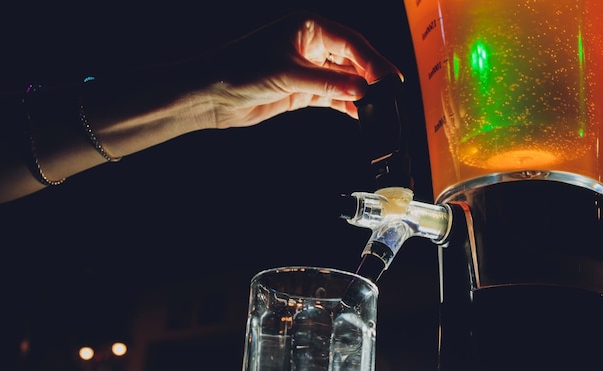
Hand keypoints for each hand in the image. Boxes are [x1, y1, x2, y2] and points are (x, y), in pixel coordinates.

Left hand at [207, 11, 401, 127]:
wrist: (213, 95)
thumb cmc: (239, 70)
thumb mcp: (288, 74)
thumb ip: (327, 82)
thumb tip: (361, 88)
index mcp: (308, 27)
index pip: (351, 42)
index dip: (372, 60)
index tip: (388, 78)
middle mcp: (310, 45)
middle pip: (351, 59)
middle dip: (370, 76)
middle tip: (388, 93)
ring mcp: (307, 68)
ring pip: (343, 78)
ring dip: (359, 92)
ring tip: (377, 106)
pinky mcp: (302, 90)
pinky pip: (332, 95)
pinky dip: (345, 104)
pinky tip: (358, 112)